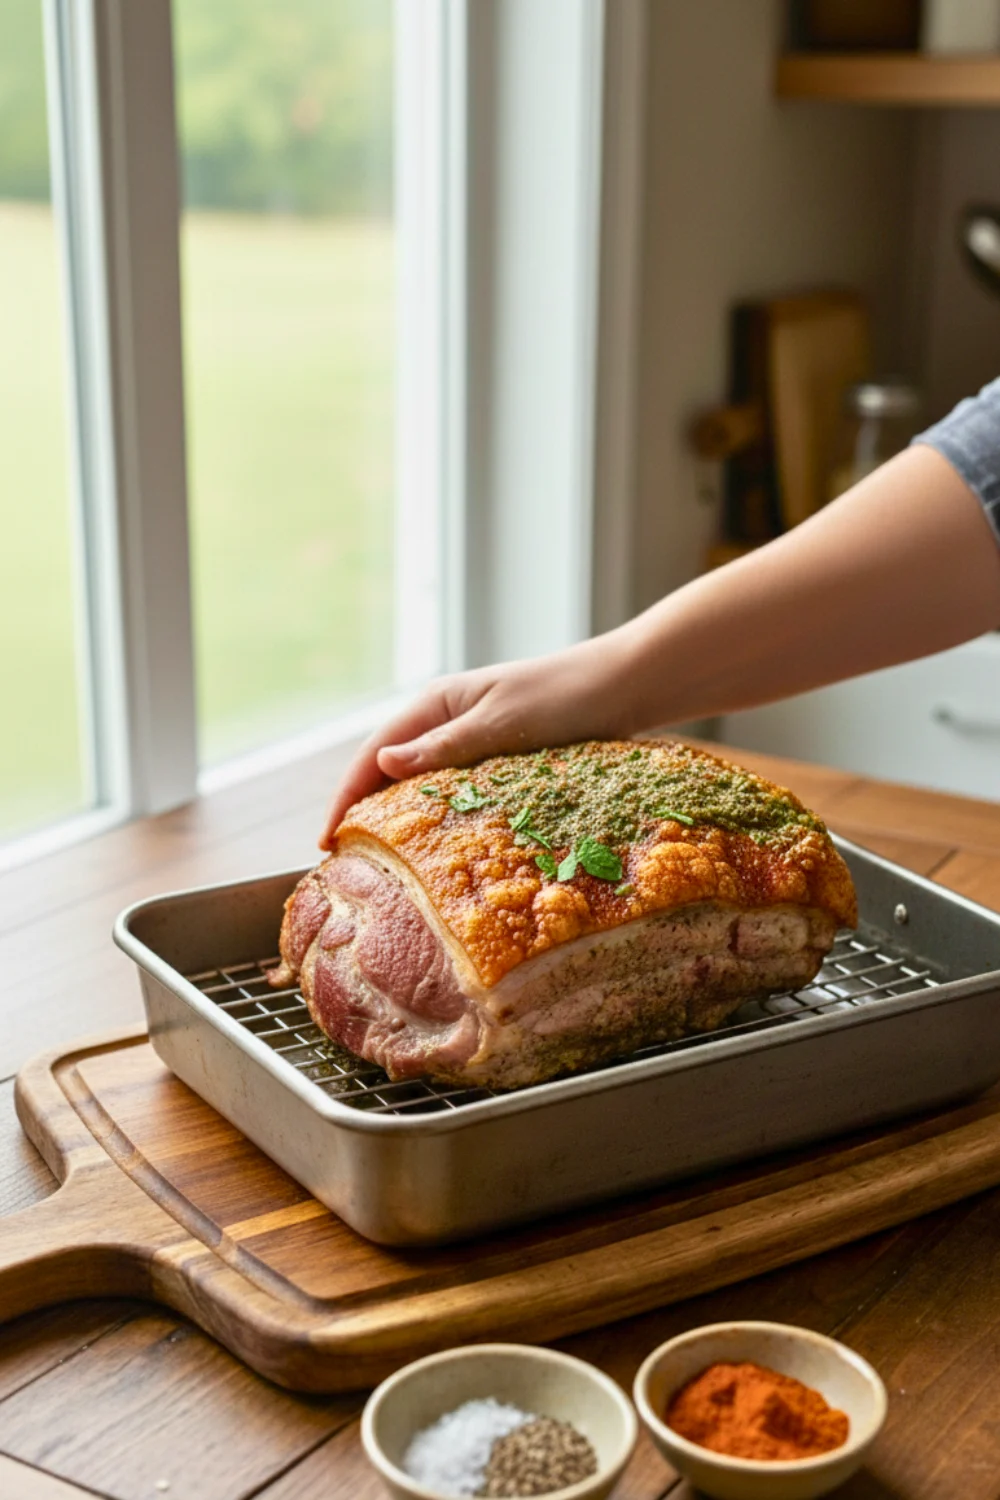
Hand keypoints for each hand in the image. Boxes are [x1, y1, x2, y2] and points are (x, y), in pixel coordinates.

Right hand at [320, 633, 637, 846]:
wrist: (629, 685)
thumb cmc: (567, 696)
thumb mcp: (501, 722)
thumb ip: (443, 746)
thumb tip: (380, 763)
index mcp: (438, 702)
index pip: (374, 753)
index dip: (345, 797)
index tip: (326, 841)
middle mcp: (449, 719)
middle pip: (390, 771)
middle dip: (364, 813)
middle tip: (347, 864)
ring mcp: (475, 739)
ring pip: (424, 785)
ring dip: (400, 819)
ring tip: (383, 864)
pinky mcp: (503, 758)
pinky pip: (458, 792)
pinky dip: (440, 818)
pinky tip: (438, 847)